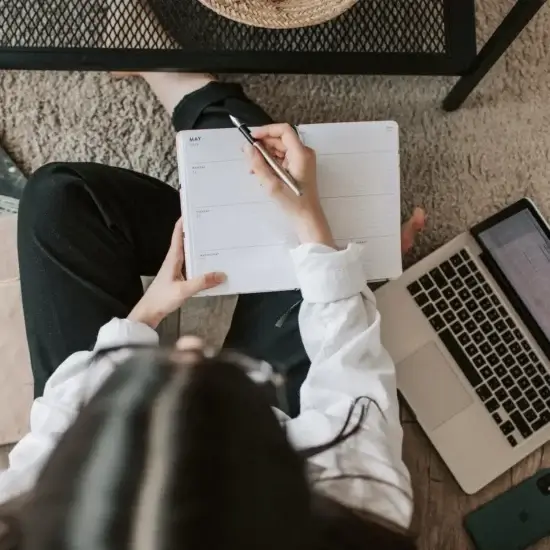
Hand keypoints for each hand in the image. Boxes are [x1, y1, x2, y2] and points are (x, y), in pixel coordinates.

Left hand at [128, 219, 225, 328]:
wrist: (148, 313)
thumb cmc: (161, 299)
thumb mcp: (183, 290)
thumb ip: (202, 282)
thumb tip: (222, 275)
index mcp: (173, 258)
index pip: (178, 234)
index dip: (184, 221)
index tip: (194, 210)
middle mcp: (174, 260)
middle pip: (186, 241)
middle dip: (197, 233)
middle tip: (212, 225)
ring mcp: (176, 269)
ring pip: (190, 254)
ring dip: (200, 248)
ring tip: (216, 242)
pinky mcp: (179, 278)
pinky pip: (192, 266)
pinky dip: (201, 263)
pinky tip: (211, 266)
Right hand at [244, 123, 334, 247]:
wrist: (307, 217)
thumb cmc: (293, 203)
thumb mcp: (271, 185)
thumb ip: (258, 164)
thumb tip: (247, 147)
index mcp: (301, 154)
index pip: (284, 130)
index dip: (266, 130)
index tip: (252, 138)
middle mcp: (304, 153)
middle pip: (281, 139)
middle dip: (263, 145)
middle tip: (248, 155)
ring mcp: (302, 160)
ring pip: (280, 148)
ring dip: (265, 155)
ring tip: (253, 168)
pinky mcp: (299, 166)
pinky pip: (283, 157)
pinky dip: (271, 161)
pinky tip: (262, 172)